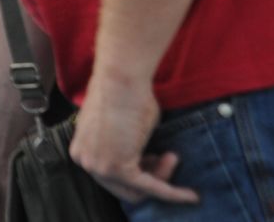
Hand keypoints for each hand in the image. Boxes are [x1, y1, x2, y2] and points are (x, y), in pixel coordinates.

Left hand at [69, 74, 195, 204]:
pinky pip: (150, 188)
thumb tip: (146, 163)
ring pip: (138, 190)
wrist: (121, 78)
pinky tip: (191, 195)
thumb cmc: (126, 94)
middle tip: (169, 157)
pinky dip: (172, 193)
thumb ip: (126, 148)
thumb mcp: (123, 128)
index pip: (113, 177)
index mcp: (82, 150)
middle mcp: (84, 161)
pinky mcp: (117, 168)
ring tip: (173, 155)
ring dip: (163, 177)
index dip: (141, 170)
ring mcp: (98, 166)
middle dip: (152, 176)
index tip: (160, 158)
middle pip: (125, 188)